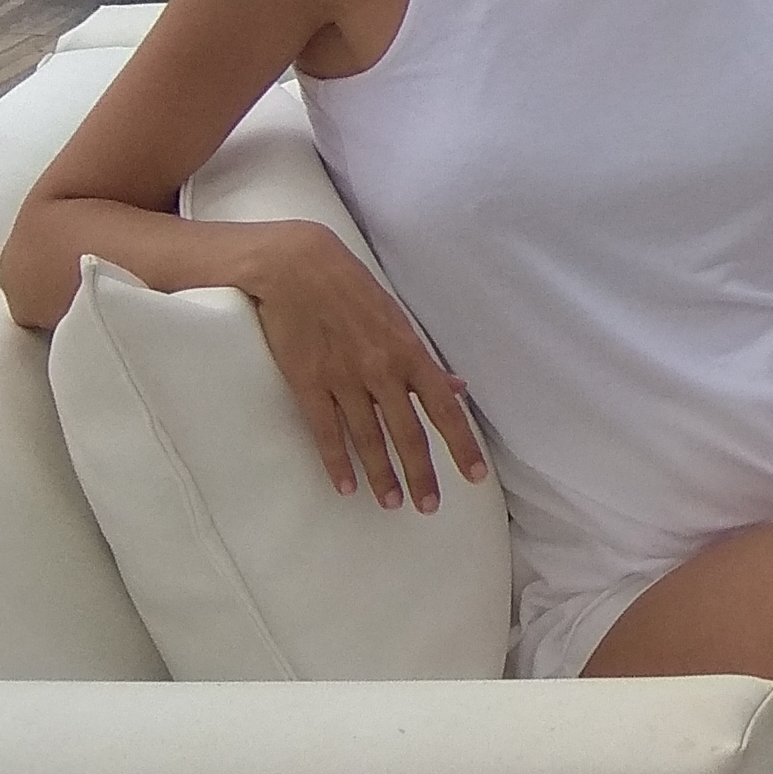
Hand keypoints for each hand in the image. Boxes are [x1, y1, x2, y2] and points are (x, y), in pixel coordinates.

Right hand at [240, 220, 488, 511]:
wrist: (298, 266)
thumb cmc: (353, 290)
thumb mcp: (398, 319)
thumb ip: (425, 360)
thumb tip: (458, 387)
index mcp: (410, 353)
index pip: (444, 408)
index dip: (461, 444)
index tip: (474, 476)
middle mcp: (382, 371)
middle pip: (408, 433)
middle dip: (421, 473)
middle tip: (429, 507)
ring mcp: (344, 379)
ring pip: (369, 438)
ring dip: (382, 475)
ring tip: (392, 503)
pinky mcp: (308, 382)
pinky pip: (326, 431)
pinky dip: (337, 462)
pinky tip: (346, 486)